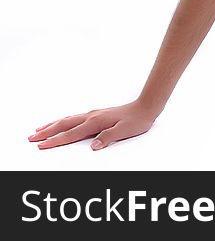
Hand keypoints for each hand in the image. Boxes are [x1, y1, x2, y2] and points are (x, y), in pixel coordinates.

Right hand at [28, 100, 159, 150]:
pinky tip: (62, 122)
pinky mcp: (97, 114)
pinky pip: (75, 117)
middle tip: (31, 138)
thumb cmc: (137, 120)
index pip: (71, 134)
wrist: (146, 106)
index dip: (55, 141)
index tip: (41, 145)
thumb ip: (108, 138)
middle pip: (64, 125)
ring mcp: (93, 114)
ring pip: (67, 120)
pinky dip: (63, 120)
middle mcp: (91, 117)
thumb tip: (94, 146)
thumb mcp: (124, 131)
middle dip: (47, 132)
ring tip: (39, 129)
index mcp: (95, 122)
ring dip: (52, 125)